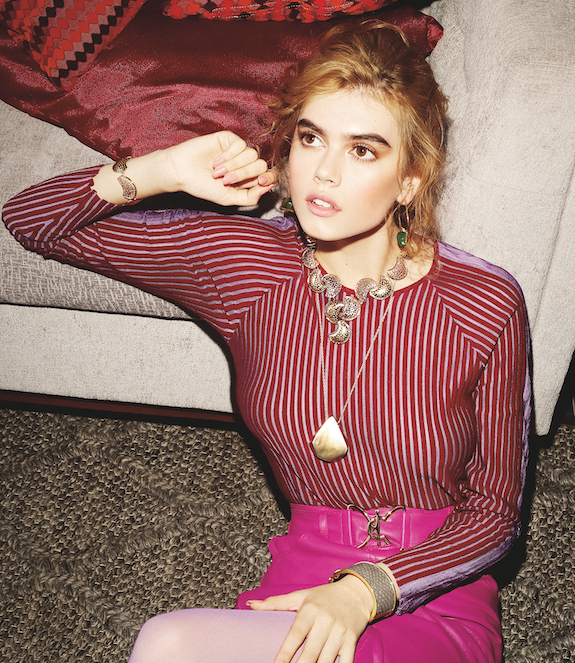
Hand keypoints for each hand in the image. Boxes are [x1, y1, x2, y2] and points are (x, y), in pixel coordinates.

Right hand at [93, 131, 276, 206]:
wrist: (182, 172)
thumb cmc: (203, 186)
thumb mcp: (228, 198)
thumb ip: (250, 197)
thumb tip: (269, 187)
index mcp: (247, 179)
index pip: (268, 175)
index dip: (268, 178)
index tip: (260, 181)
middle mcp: (244, 164)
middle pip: (261, 165)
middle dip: (244, 174)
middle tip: (226, 180)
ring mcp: (237, 150)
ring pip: (252, 154)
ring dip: (234, 166)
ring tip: (217, 172)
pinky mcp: (228, 139)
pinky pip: (240, 144)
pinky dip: (229, 155)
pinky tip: (216, 161)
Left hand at [247, 576, 372, 662]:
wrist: (356, 593)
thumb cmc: (324, 596)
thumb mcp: (300, 595)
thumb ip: (275, 602)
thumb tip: (251, 604)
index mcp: (310, 610)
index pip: (295, 634)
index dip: (286, 652)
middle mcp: (325, 621)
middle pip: (310, 652)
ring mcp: (340, 632)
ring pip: (326, 660)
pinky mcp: (351, 640)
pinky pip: (345, 661)